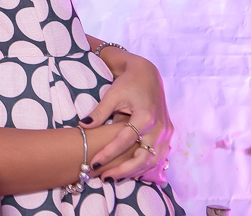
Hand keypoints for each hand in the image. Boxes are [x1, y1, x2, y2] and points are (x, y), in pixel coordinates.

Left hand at [81, 55, 171, 182]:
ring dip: (135, 172)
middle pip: (143, 157)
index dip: (109, 154)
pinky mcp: (168, 134)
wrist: (148, 74)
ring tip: (114, 176)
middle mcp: (159, 126)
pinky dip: (147, 167)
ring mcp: (166, 132)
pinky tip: (131, 172)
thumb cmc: (128, 83)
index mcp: (145, 115)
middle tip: (104, 176)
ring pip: (153, 161)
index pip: (124, 141)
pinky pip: (160, 156)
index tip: (94, 163)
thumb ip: (99, 112)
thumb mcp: (112, 95)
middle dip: (124, 170)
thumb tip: (83, 126)